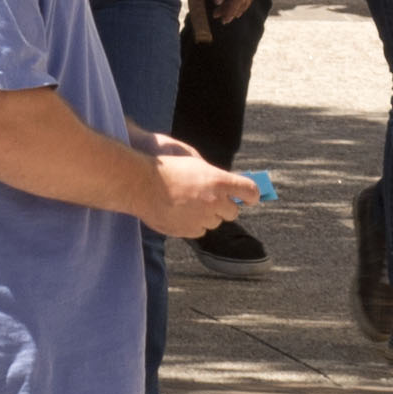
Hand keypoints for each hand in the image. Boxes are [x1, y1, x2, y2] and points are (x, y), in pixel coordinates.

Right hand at [131, 139, 254, 241]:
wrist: (141, 184)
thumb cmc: (165, 169)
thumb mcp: (194, 162)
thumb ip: (213, 175)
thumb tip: (224, 185)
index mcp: (219, 181)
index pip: (249, 191)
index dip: (251, 195)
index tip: (249, 197)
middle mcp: (215, 201)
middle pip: (233, 211)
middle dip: (224, 206)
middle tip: (210, 199)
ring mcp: (203, 218)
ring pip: (215, 222)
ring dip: (207, 215)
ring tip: (188, 204)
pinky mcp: (190, 230)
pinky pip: (199, 230)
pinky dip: (193, 224)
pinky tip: (179, 212)